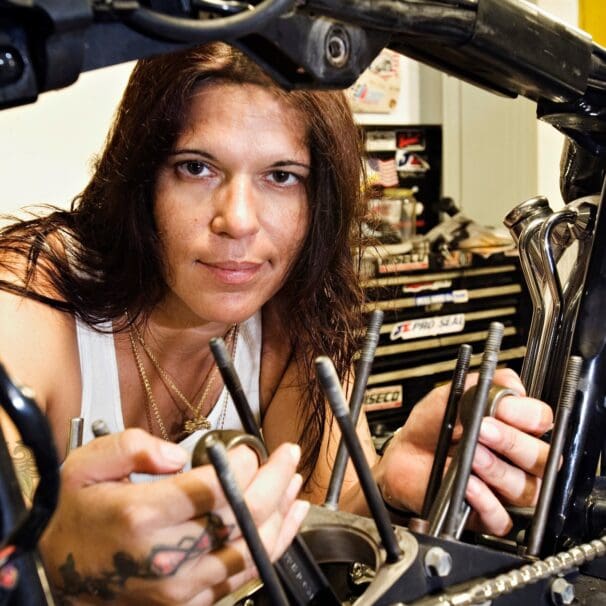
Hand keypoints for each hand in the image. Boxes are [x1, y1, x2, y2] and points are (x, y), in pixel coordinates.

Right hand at [40, 429, 307, 604]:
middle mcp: (166, 556)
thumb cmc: (75, 515)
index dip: (243, 464)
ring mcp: (179, 586)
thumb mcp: (89, 464)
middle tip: (289, 454)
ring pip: (252, 549)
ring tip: (294, 484)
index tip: (248, 447)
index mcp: (142, 515)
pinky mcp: (187, 602)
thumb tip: (178, 455)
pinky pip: (243, 575)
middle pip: (242, 516)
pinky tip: (286, 523)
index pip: (215, 487)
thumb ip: (135, 447)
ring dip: (282, 513)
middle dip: (275, 480)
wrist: (54, 573)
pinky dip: (273, 546)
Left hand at [376, 368, 552, 535]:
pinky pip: (501, 518)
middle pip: (542, 459)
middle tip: (483, 429)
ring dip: (497, 469)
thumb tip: (513, 389)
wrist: (404, 453)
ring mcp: (505, 488)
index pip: (542, 422)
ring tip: (471, 454)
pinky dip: (487, 502)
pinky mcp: (487, 513)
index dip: (528, 416)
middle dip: (513, 442)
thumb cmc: (432, 425)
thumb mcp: (452, 395)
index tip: (503, 407)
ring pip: (526, 489)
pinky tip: (469, 484)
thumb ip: (483, 385)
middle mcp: (516, 459)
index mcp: (515, 426)